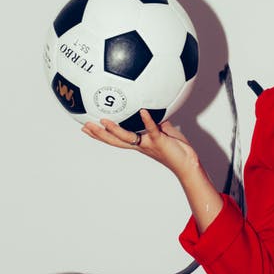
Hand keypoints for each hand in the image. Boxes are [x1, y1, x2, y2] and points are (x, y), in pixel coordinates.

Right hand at [82, 109, 223, 231]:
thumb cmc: (177, 150)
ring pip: (127, 137)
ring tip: (103, 121)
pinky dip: (147, 120)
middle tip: (85, 126)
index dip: (102, 134)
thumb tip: (152, 109)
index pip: (116, 139)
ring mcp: (148, 144)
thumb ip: (157, 122)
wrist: (188, 164)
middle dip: (99, 134)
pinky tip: (142, 111)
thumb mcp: (164, 132)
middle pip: (115, 140)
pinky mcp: (159, 141)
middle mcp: (140, 145)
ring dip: (115, 130)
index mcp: (139, 143)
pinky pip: (152, 129)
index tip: (88, 127)